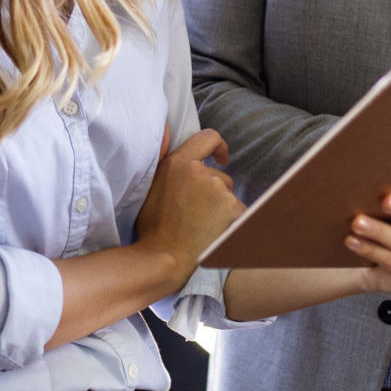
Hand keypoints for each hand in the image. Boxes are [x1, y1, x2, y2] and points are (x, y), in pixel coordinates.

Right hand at [136, 128, 247, 277]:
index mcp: (177, 163)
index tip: (222, 158)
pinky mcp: (233, 208)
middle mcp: (199, 172)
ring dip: (221, 208)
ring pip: (228, 196)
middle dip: (215, 192)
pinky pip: (239, 213)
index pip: (207, 137)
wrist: (164, 257)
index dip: (218, 146)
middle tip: (197, 215)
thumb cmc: (154, 229)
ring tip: (202, 227)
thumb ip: (168, 166)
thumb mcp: (152, 187)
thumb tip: (170, 133)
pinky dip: (231, 223)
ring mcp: (218, 190)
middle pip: (220, 177)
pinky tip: (215, 234)